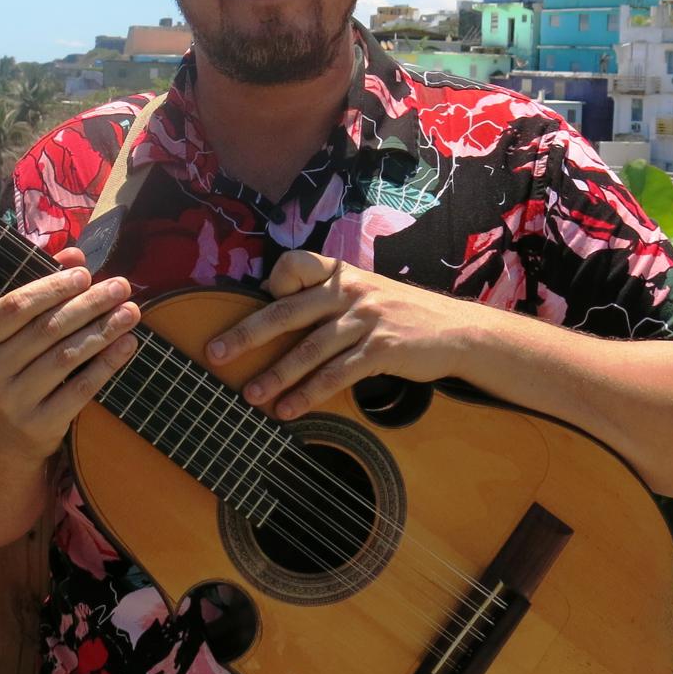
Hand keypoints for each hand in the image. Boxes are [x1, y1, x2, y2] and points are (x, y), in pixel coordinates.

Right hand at [0, 247, 139, 463]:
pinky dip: (107, 364)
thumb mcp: (15, 330)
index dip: (52, 288)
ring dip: (103, 331)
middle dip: (88, 304)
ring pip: (66, 357)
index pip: (15, 306)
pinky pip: (80, 388)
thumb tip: (75, 255)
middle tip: (120, 287)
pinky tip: (127, 344)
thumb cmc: (14, 364)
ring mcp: (13, 401)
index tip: (85, 274)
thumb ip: (42, 288)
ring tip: (131, 311)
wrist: (3, 434)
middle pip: (46, 330)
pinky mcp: (40, 424)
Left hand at [207, 250, 460, 419]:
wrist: (457, 330)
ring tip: (251, 395)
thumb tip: (275, 306)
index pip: (295, 264)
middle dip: (247, 334)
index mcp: (342, 274)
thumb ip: (327, 295)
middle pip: (287, 311)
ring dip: (276, 375)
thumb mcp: (366, 291)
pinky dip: (310, 394)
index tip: (261, 297)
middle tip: (215, 353)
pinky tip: (290, 409)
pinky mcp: (381, 349)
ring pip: (309, 349)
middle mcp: (349, 291)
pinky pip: (337, 374)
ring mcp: (366, 319)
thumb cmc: (402, 314)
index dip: (274, 281)